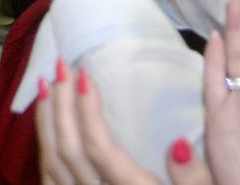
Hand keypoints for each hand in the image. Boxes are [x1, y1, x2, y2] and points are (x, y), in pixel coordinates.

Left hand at [37, 62, 208, 184]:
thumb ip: (194, 179)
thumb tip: (179, 143)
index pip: (98, 150)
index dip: (86, 110)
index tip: (82, 74)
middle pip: (68, 151)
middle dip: (60, 105)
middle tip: (60, 66)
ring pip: (52, 163)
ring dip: (46, 121)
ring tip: (45, 84)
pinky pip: (51, 178)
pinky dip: (45, 146)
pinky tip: (46, 124)